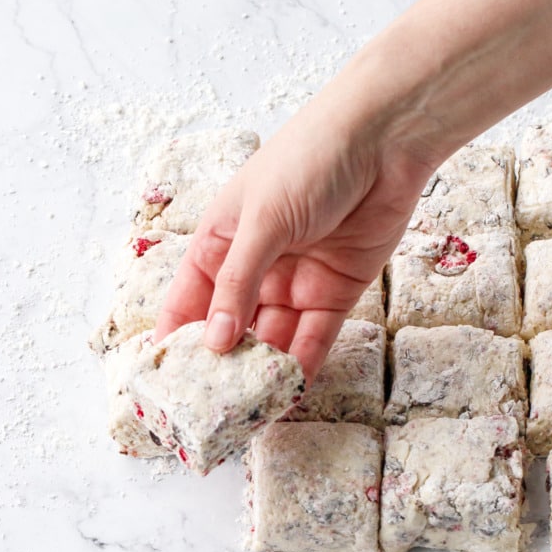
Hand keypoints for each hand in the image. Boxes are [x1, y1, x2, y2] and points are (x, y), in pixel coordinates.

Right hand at [154, 64, 433, 381]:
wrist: (384, 141)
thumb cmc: (308, 161)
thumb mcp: (261, 221)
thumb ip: (238, 283)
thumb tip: (213, 341)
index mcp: (222, 241)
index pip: (190, 298)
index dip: (178, 337)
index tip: (167, 380)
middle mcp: (256, 266)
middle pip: (232, 326)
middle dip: (224, 365)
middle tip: (213, 408)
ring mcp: (295, 280)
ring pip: (274, 337)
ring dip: (265, 370)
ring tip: (252, 410)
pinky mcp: (336, 291)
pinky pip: (315, 335)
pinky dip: (304, 362)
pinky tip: (292, 391)